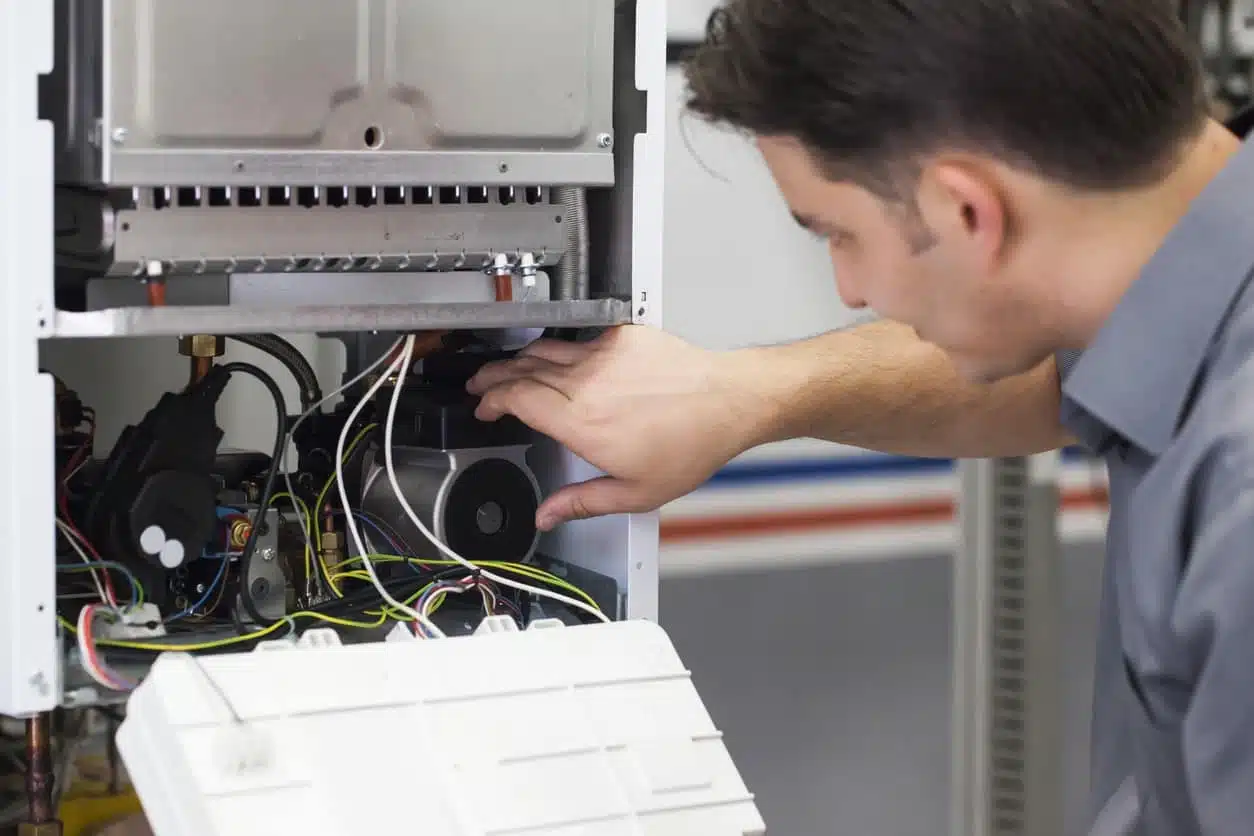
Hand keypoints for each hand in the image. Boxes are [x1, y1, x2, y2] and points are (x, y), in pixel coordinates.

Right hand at [466, 325, 764, 529]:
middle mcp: (587, 382)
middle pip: (522, 370)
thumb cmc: (691, 444)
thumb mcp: (636, 492)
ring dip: (519, 360)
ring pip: (544, 350)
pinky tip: (556, 358)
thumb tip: (547, 515)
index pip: (516, 398)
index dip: (491, 400)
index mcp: (581, 421)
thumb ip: (582, 502)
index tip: (483, 407)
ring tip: (508, 370)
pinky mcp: (622, 337)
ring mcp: (604, 355)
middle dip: (493, 377)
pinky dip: (559, 349)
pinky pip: (578, 340)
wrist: (729, 402)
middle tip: (481, 386)